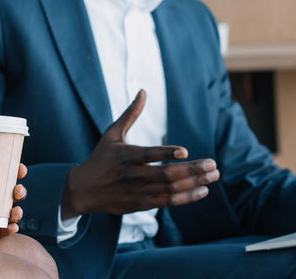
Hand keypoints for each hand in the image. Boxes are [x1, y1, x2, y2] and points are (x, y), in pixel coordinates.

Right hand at [62, 89, 218, 216]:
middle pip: (165, 175)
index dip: (166, 154)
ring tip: (213, 176)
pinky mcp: (141, 204)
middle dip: (191, 170)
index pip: (148, 155)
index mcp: (125, 156)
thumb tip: (143, 91)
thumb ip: (130, 114)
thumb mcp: (112, 134)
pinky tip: (202, 190)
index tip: (184, 151)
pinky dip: (186, 197)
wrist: (83, 189)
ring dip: (194, 184)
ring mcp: (137, 192)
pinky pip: (168, 202)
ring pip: (170, 190)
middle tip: (212, 164)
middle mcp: (132, 175)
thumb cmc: (101, 157)